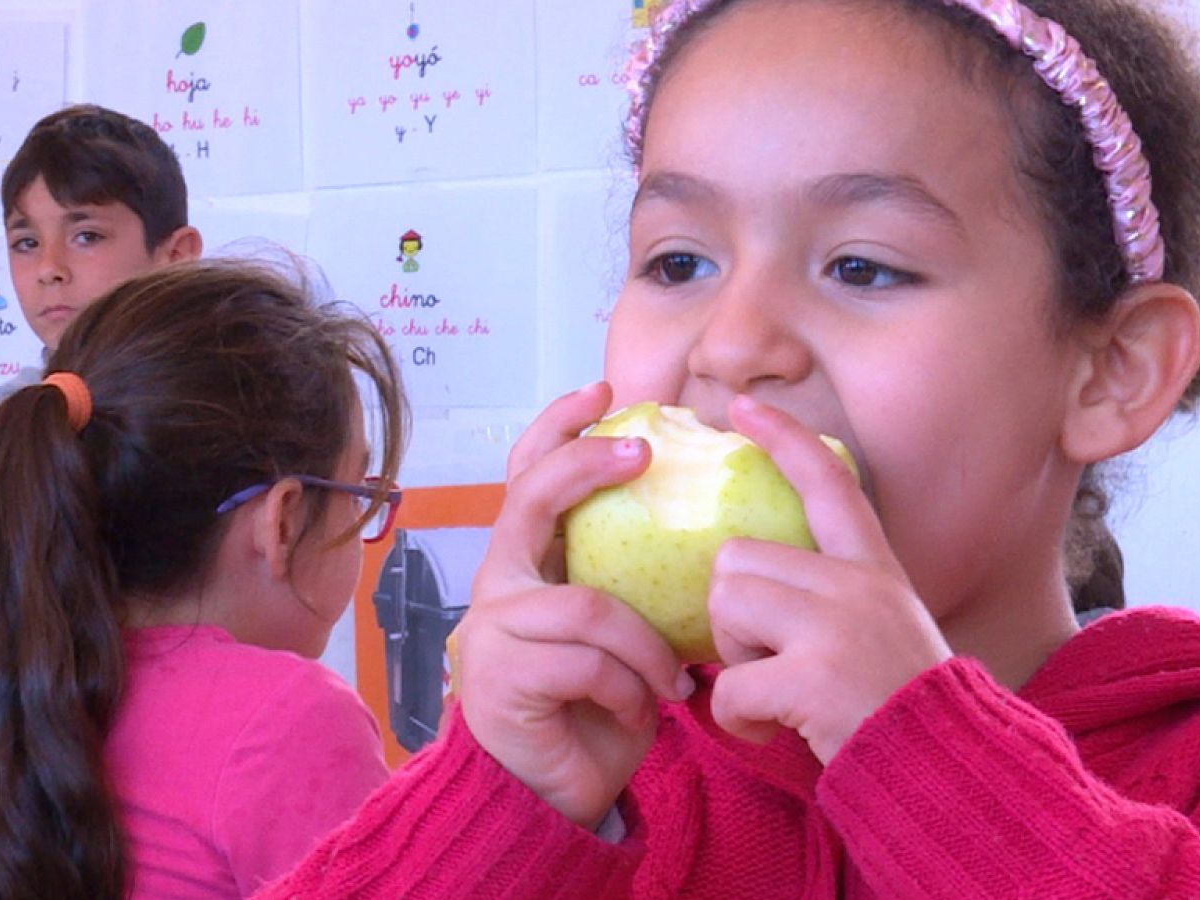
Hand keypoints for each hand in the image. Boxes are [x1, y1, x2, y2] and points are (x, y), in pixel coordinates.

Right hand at [454, 382, 692, 829]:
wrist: (555, 793)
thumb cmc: (598, 706)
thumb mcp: (624, 631)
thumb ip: (633, 580)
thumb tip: (705, 526)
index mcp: (527, 565)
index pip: (529, 475)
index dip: (561, 426)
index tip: (607, 391)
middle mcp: (498, 585)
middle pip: (532, 499)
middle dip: (586, 464)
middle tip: (641, 453)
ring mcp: (494, 630)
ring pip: (589, 606)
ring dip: (645, 649)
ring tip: (671, 685)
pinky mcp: (501, 678)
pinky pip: (589, 662)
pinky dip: (629, 689)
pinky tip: (638, 715)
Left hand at [708, 395, 951, 763]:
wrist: (952, 775)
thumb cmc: (902, 709)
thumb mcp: (884, 630)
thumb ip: (831, 597)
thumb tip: (748, 581)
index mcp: (876, 568)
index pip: (829, 481)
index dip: (783, 437)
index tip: (740, 406)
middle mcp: (859, 585)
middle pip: (736, 558)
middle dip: (733, 614)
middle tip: (770, 660)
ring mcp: (837, 627)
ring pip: (725, 607)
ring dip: (733, 660)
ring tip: (775, 691)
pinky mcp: (814, 677)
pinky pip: (729, 685)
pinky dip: (736, 718)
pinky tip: (771, 730)